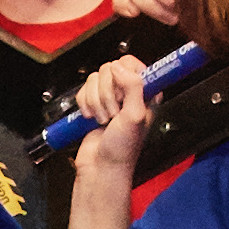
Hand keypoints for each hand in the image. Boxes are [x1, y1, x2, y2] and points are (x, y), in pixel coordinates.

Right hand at [66, 54, 153, 172]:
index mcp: (144, 92)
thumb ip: (133, 86)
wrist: (101, 166)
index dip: (122, 77)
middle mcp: (127, 92)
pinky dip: (84, 104)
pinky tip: (92, 118)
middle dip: (106, 94)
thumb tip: (118, 67)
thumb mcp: (135, 116)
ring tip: (103, 119)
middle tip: (113, 114)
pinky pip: (83, 90)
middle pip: (109, 69)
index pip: (130, 63)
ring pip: (94, 79)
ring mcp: (109, 96)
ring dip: (95, 102)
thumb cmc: (123, 149)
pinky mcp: (93, 102)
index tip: (123, 96)